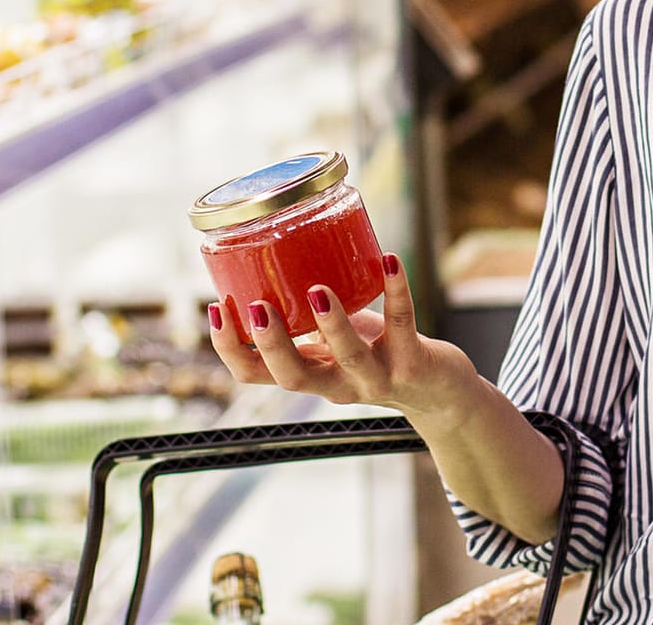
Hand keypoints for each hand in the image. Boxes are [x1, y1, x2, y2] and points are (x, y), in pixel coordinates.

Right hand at [207, 252, 479, 430]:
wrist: (438, 392)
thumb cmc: (378, 355)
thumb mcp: (333, 343)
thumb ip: (306, 320)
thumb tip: (270, 262)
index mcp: (310, 375)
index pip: (254, 375)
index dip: (230, 348)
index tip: (215, 309)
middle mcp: (337, 384)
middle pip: (294, 377)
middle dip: (272, 343)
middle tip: (256, 307)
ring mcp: (376, 377)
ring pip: (350, 357)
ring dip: (332, 323)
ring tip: (318, 289)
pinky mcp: (412, 362)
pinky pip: (402, 323)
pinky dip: (397, 290)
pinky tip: (390, 260)